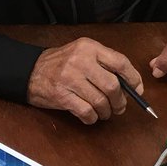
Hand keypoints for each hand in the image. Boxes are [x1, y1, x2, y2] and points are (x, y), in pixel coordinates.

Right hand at [26, 37, 143, 124]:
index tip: (138, 89)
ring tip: (104, 113)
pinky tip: (90, 116)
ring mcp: (69, 78)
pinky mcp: (62, 95)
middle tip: (119, 107)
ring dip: (106, 112)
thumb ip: (104, 64)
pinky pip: (86, 111)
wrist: (29, 72)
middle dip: (120, 101)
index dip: (134, 79)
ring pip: (100, 101)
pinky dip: (92, 118)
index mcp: (89, 47)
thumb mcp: (82, 54)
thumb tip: (131, 85)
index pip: (120, 63)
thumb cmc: (60, 65)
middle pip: (112, 86)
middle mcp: (80, 60)